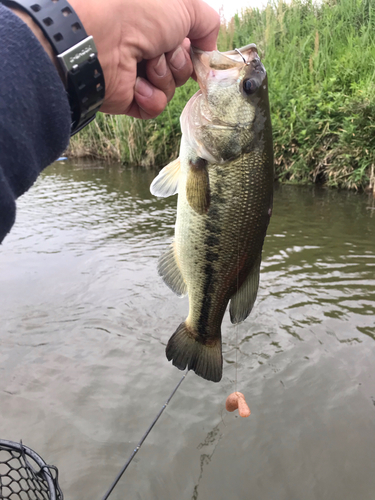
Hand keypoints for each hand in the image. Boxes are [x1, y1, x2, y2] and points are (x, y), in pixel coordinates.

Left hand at [68, 0, 219, 117]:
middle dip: (178, 61)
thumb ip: (206, 21)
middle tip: (161, 48)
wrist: (101, 38)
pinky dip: (150, 96)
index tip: (194, 46)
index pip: (188, 45)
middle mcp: (146, 48)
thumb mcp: (185, 3)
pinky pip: (155, 107)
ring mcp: (137, 74)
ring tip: (145, 63)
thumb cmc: (138, 11)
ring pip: (170, 88)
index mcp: (156, 25)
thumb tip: (209, 48)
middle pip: (182, 68)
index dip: (193, 48)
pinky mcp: (128, 97)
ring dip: (163, 76)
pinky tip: (136, 84)